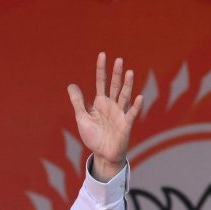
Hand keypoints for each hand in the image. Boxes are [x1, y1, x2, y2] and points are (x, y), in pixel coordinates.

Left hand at [67, 52, 141, 181]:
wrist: (103, 155)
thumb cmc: (93, 137)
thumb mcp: (82, 118)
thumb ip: (78, 102)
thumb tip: (71, 85)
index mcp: (100, 102)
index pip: (101, 82)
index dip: (101, 69)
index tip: (102, 55)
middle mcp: (111, 105)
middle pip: (114, 86)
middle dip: (116, 73)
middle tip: (118, 60)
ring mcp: (120, 113)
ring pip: (124, 96)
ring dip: (127, 85)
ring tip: (129, 72)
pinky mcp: (126, 124)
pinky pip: (131, 114)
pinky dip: (136, 106)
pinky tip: (139, 96)